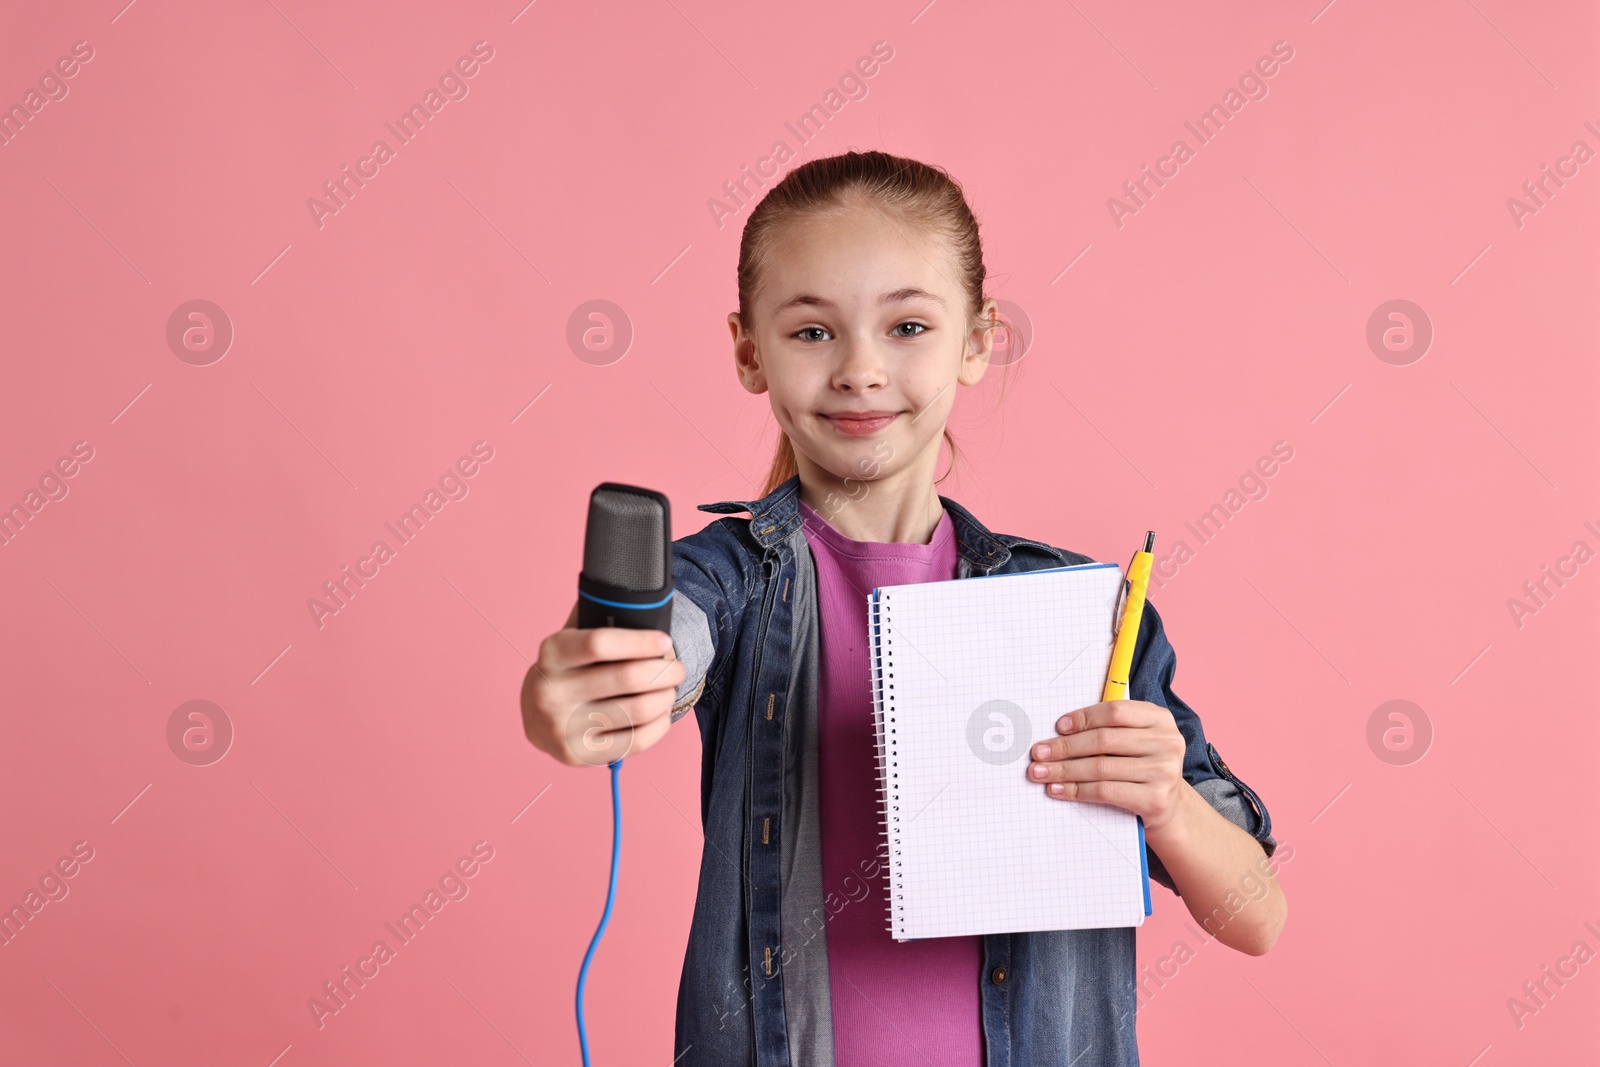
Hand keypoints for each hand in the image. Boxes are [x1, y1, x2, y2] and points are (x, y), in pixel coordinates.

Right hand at [519, 599, 684, 766]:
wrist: (536, 717)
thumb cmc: (568, 668)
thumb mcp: (572, 638)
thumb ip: (599, 616)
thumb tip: (643, 598)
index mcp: (552, 653)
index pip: (600, 643)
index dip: (640, 641)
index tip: (665, 641)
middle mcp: (551, 691)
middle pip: (627, 678)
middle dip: (664, 671)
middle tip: (677, 668)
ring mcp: (563, 727)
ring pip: (637, 710)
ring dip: (665, 697)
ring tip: (670, 688)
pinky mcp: (579, 755)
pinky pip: (635, 742)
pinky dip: (659, 725)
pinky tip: (662, 713)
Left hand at [1026, 700, 1186, 832]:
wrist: (1168, 807)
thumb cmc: (1141, 767)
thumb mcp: (1134, 741)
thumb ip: (1107, 729)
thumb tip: (1058, 730)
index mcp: (1159, 719)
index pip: (1114, 711)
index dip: (1083, 718)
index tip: (1058, 727)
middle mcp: (1167, 742)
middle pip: (1103, 740)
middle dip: (1065, 747)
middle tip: (1038, 753)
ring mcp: (1164, 771)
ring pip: (1100, 767)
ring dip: (1064, 770)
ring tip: (1040, 772)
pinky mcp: (1155, 799)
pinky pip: (1105, 791)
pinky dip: (1076, 790)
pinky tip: (1057, 789)